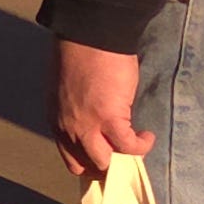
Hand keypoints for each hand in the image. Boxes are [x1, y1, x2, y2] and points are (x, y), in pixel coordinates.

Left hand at [48, 39, 150, 179]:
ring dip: (124, 160)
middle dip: (108, 167)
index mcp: (56, 120)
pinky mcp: (109, 119)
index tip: (108, 160)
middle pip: (86, 167)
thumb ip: (76, 111)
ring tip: (137, 147)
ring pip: (105, 163)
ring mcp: (87, 126)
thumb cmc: (81, 55)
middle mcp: (67, 128)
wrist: (89, 36)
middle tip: (126, 159)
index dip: (91, 164)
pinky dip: (141, 145)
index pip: (71, 159)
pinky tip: (147, 135)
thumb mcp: (68, 91)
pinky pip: (128, 146)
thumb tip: (94, 124)